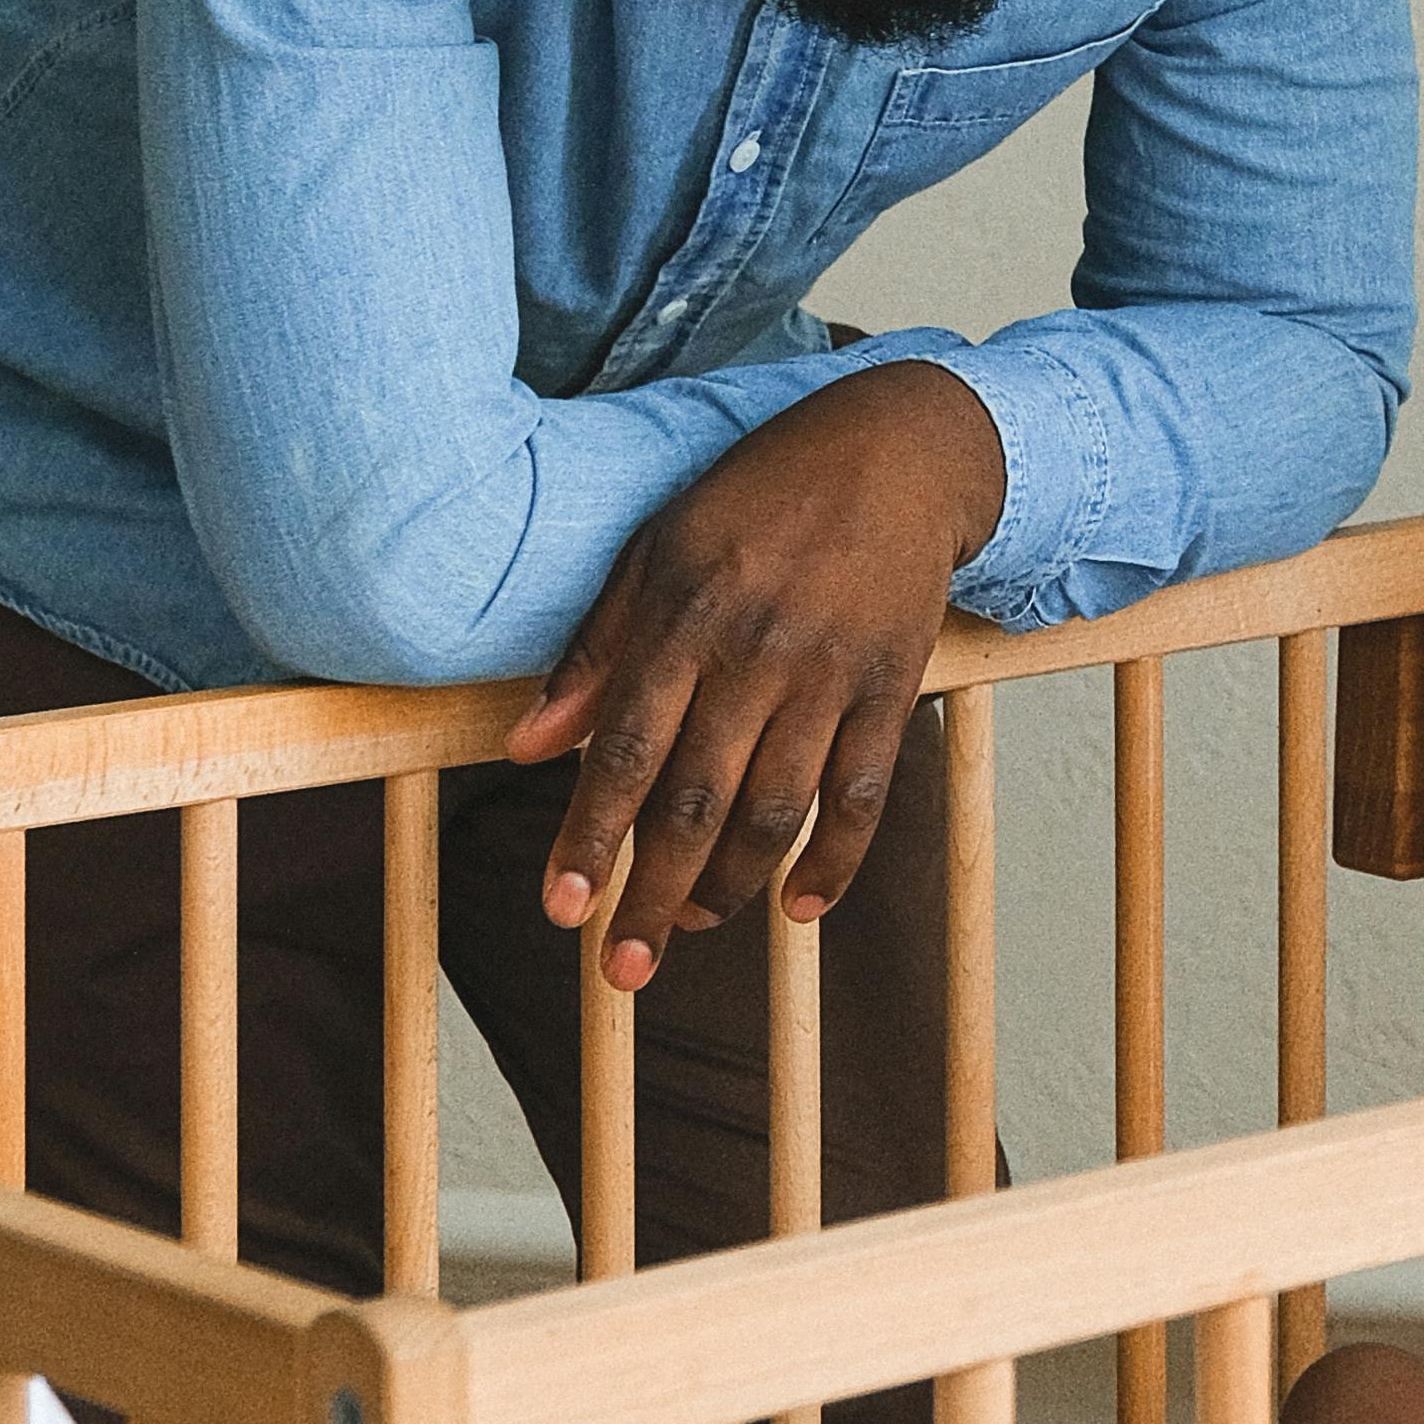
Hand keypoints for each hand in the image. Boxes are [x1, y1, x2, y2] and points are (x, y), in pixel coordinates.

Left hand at [510, 360, 1008, 981]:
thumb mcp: (658, 551)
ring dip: (732, 889)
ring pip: (777, 811)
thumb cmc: (759, 498)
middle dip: (654, 895)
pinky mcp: (894, 688)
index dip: (592, 835)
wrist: (898, 452)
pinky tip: (800, 909)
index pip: (628, 748)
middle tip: (620, 970)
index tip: (559, 910)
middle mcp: (759, 652)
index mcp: (688, 614)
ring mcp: (833, 674)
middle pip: (699, 800)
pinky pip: (865, 795)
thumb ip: (594, 651)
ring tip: (692, 929)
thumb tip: (525, 747)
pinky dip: (834, 861)